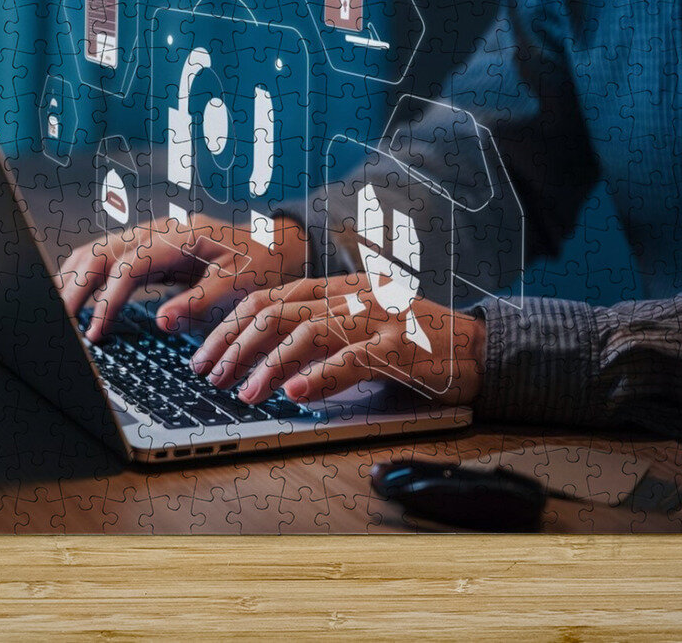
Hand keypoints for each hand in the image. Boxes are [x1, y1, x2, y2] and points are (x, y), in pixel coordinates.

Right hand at [57, 215, 307, 342]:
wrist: (273, 245)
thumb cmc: (259, 265)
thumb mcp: (240, 285)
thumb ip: (201, 301)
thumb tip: (161, 321)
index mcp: (180, 238)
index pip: (128, 266)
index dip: (108, 300)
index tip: (96, 332)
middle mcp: (158, 231)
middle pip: (101, 253)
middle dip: (75, 288)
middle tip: (61, 324)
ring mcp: (149, 237)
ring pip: (96, 251)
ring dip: (73, 280)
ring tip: (58, 314)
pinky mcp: (146, 249)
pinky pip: (105, 258)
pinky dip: (84, 276)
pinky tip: (73, 299)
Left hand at [191, 276, 484, 405]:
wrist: (478, 348)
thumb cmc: (413, 343)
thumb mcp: (359, 328)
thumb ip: (319, 336)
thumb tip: (267, 368)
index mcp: (337, 288)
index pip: (269, 297)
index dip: (230, 325)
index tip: (203, 354)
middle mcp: (350, 296)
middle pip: (276, 311)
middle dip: (234, 344)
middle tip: (208, 375)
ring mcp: (375, 320)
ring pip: (306, 332)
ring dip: (267, 364)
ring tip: (243, 392)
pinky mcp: (398, 348)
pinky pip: (351, 360)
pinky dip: (319, 376)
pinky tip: (294, 394)